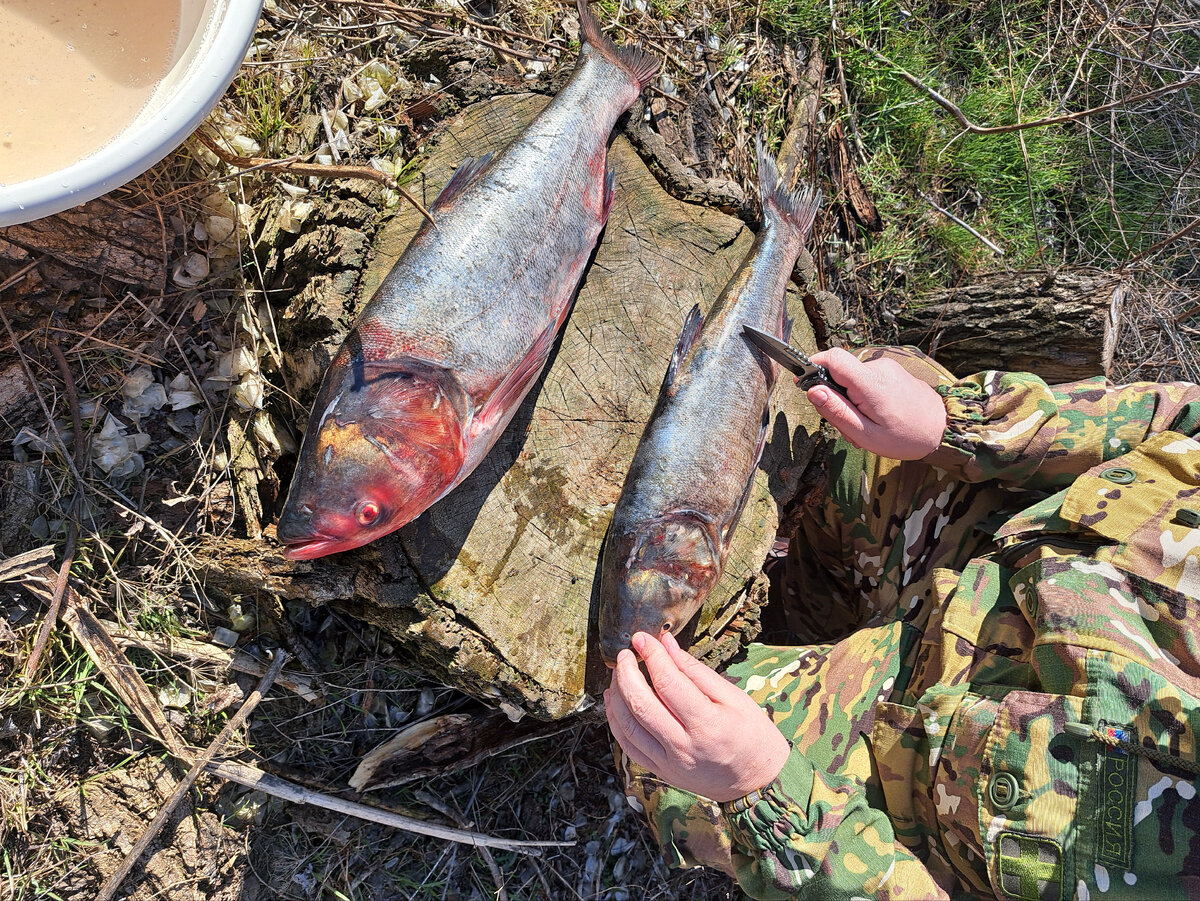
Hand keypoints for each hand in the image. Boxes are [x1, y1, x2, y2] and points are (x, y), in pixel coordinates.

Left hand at [604, 631, 790, 802]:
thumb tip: (667, 644)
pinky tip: (616, 701)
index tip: (643, 638)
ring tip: (619, 672)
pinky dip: (616, 721)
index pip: (669, 683)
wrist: (756, 783)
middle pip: (642, 705)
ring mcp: (670, 763)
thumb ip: (695, 671)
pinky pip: (628, 746)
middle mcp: (685, 747)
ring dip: (618, 695)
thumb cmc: (751, 735)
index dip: (652, 656)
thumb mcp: (733, 697)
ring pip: (629, 727)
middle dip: (627, 673)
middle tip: (626, 653)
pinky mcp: (661, 772)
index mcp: (708, 724)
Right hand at [806, 348, 946, 459]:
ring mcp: (887, 368)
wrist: (943, 430)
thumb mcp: (866, 434)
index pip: (833, 357)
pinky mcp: (892, 371)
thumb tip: (813, 391)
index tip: (803, 382)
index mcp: (870, 383)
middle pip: (840, 372)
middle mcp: (878, 368)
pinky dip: (862, 397)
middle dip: (834, 396)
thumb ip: (837, 412)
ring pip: (852, 378)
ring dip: (850, 400)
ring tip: (864, 425)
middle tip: (846, 424)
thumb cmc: (906, 437)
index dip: (813, 365)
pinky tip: (874, 416)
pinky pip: (866, 380)